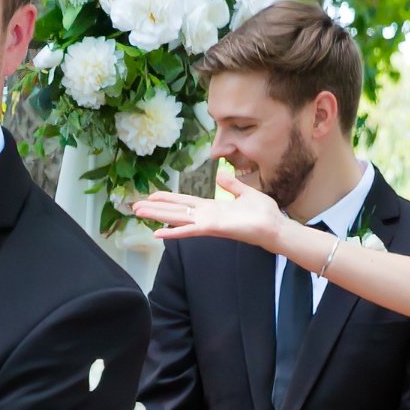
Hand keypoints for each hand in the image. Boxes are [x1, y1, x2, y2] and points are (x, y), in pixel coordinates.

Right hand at [130, 161, 287, 247]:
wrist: (274, 227)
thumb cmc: (264, 213)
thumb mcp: (247, 193)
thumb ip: (233, 186)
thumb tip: (221, 176)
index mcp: (212, 207)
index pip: (185, 202)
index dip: (167, 199)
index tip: (151, 196)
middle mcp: (206, 216)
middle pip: (175, 210)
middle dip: (155, 208)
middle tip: (135, 207)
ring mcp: (207, 223)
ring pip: (177, 218)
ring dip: (157, 216)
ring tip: (139, 214)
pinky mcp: (213, 229)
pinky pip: (189, 230)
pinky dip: (173, 232)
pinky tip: (157, 233)